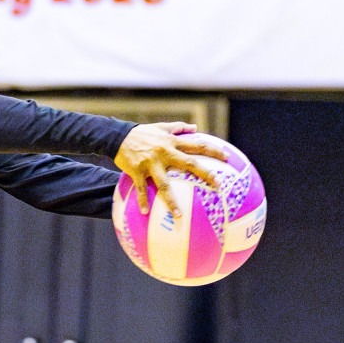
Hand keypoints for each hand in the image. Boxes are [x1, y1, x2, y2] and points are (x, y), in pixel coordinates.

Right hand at [113, 123, 227, 215]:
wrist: (117, 136)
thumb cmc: (141, 133)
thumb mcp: (160, 127)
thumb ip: (178, 127)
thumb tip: (195, 128)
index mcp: (172, 142)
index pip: (197, 145)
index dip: (213, 151)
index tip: (226, 158)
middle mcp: (164, 152)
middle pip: (188, 164)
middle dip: (205, 174)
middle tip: (218, 185)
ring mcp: (151, 163)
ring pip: (164, 184)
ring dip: (171, 201)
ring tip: (178, 216)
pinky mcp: (137, 171)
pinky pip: (140, 189)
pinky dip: (143, 200)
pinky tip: (145, 212)